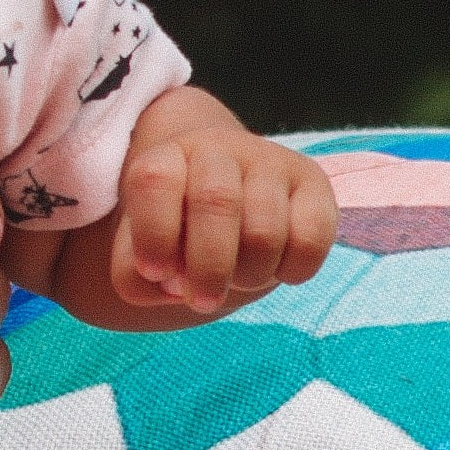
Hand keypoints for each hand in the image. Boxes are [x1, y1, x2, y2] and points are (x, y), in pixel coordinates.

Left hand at [105, 103, 336, 324]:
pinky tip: (276, 269)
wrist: (234, 202)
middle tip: (203, 301)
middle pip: (216, 203)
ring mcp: (270, 161)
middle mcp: (219, 148)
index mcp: (168, 157)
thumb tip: (171, 285)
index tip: (155, 271)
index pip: (155, 180)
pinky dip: (291, 272)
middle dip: (208, 269)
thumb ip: (136, 279)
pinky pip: (310, 239)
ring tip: (239, 279)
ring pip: (264, 230)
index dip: (154, 235)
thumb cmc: (181, 234)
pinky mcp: (313, 182)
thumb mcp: (144, 254)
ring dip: (249, 276)